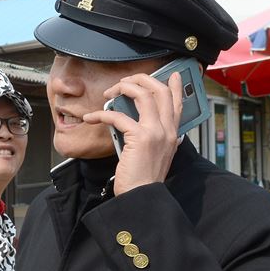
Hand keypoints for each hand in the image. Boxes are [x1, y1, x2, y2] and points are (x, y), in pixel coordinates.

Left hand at [83, 72, 182, 195]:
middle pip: (160, 91)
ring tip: (108, 93)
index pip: (178, 103)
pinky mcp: (140, 138)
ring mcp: (156, 132)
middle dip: (140, 80)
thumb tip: (140, 124)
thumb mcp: (156, 155)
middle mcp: (168, 129)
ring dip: (123, 88)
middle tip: (124, 82)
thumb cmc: (143, 178)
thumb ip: (155, 138)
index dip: (175, 86)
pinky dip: (102, 114)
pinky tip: (91, 118)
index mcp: (172, 133)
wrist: (142, 196)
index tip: (172, 74)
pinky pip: (118, 116)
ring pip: (143, 95)